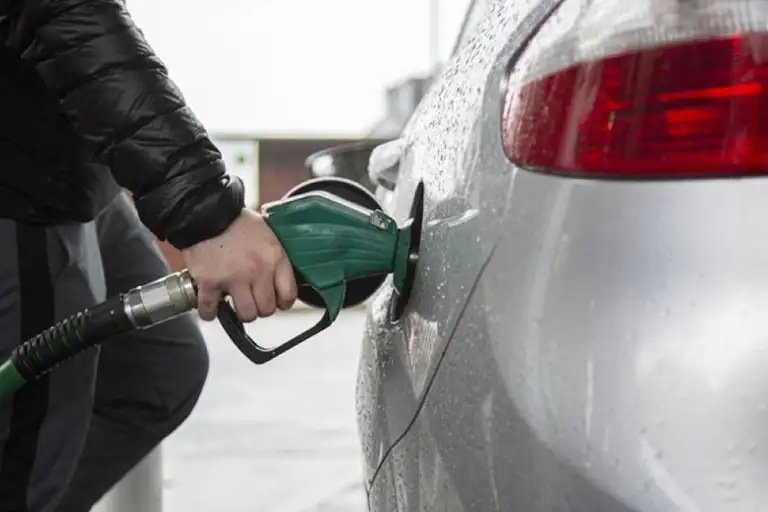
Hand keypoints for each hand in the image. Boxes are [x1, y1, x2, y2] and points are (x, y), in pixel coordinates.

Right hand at [182, 209, 297, 320]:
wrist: (205, 212)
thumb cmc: (235, 221)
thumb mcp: (267, 234)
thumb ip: (275, 257)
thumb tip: (280, 279)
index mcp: (275, 257)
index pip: (289, 295)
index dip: (283, 302)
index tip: (276, 301)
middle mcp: (258, 270)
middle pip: (267, 309)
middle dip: (260, 307)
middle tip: (252, 300)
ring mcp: (233, 278)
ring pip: (246, 314)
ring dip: (240, 312)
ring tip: (234, 303)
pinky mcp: (209, 282)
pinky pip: (211, 309)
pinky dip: (209, 312)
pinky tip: (211, 307)